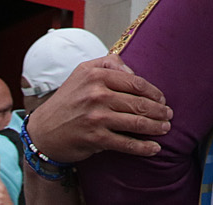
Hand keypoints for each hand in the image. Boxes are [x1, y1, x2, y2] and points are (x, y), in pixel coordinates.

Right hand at [24, 54, 172, 162]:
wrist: (43, 131)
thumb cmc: (68, 99)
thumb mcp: (83, 71)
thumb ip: (109, 63)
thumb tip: (134, 72)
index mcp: (96, 75)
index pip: (135, 82)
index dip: (153, 92)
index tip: (162, 99)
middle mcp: (97, 95)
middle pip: (139, 103)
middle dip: (159, 111)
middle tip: (169, 115)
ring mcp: (97, 117)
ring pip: (136, 123)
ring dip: (156, 127)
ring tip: (166, 129)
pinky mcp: (96, 138)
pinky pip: (126, 143)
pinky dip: (143, 147)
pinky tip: (154, 148)